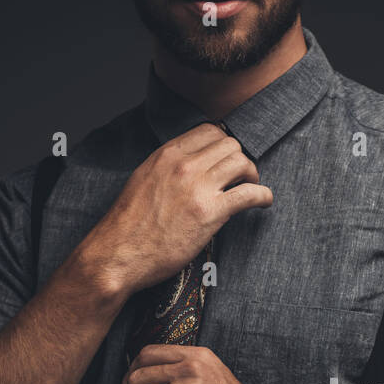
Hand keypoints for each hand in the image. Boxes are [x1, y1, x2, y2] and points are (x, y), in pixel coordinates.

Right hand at [65, 123, 272, 300]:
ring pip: (242, 163)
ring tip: (250, 189)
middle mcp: (183, 165)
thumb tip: (190, 166)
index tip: (227, 159)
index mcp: (166, 154)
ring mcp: (198, 187)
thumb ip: (168, 168)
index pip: (209, 131)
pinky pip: (250, 194)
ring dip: (252, 176)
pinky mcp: (210, 212)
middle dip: (240, 159)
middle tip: (241, 177)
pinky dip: (263, 196)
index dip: (224, 145)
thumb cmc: (129, 224)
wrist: (119, 252)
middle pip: (230, 145)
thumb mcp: (143, 180)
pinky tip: (264, 203)